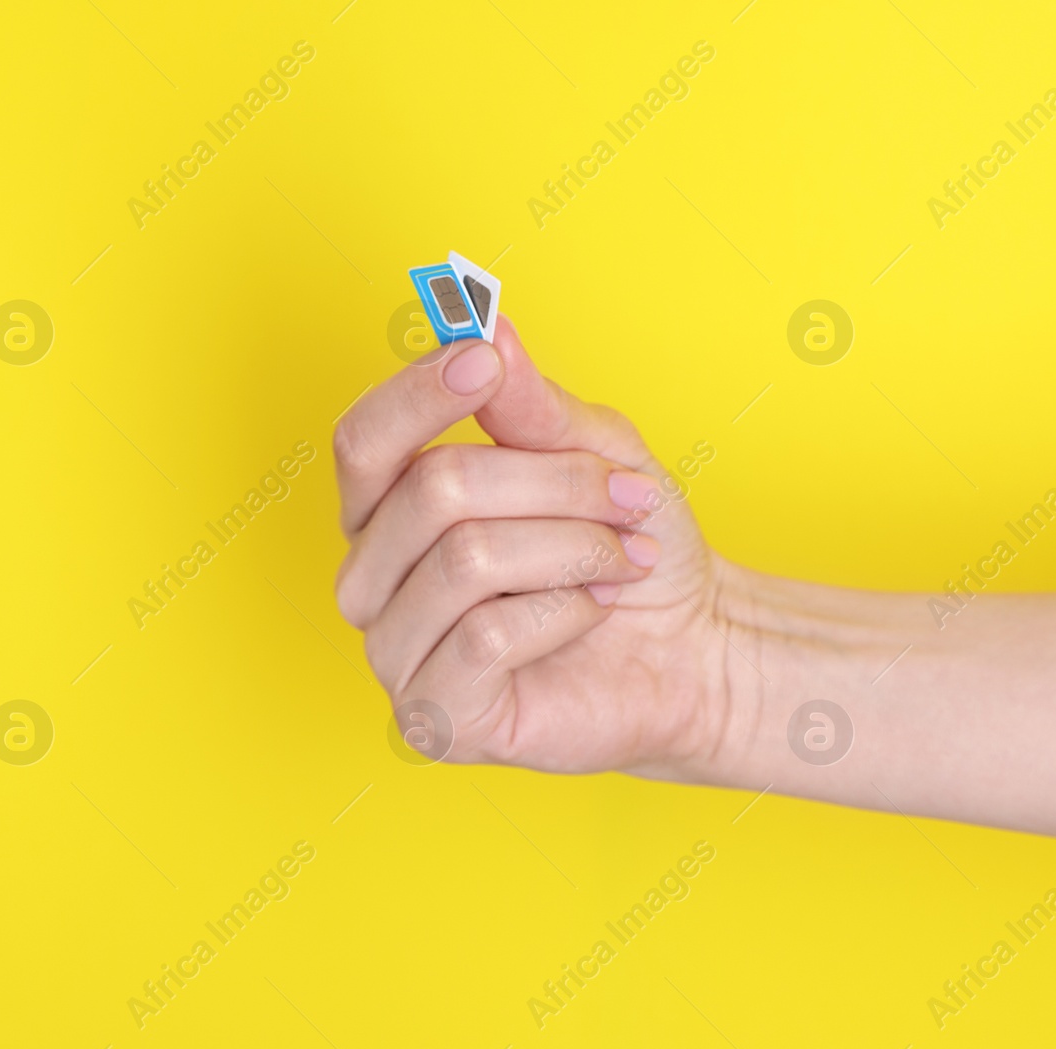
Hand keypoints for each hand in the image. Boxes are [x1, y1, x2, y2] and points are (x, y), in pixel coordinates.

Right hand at [333, 317, 735, 774]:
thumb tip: (483, 325)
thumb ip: (529, 402)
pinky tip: (589, 615)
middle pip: (432, 489)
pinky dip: (564, 611)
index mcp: (391, 510)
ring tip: (621, 559)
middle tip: (631, 497)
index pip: (364, 440)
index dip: (417, 393)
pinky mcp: (435, 716)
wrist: (692, 648)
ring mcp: (396, 652)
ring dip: (571, 547)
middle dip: (554, 483)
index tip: (482, 359)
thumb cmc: (630, 548)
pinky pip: (486, 636)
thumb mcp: (594, 453)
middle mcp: (374, 579)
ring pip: (466, 559)